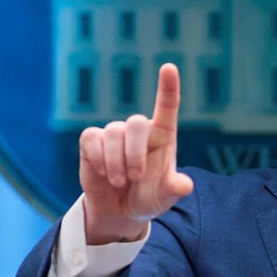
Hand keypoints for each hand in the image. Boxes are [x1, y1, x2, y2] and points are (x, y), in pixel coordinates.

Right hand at [78, 63, 193, 244]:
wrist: (121, 209)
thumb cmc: (148, 197)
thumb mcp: (165, 197)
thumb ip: (175, 189)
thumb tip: (185, 186)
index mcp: (163, 137)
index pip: (167, 107)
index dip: (168, 87)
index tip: (169, 67)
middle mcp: (140, 131)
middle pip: (136, 123)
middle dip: (134, 153)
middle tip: (134, 177)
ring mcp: (115, 133)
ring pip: (113, 133)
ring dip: (116, 163)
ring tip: (119, 181)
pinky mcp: (92, 140)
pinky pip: (91, 139)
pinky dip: (97, 159)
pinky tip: (103, 173)